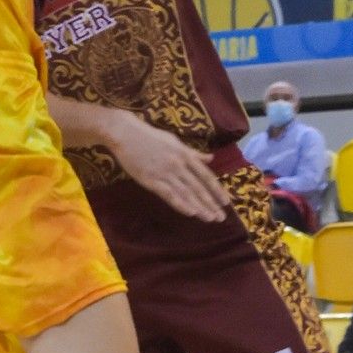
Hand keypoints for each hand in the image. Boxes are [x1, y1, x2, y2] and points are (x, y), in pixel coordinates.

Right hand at [102, 112, 228, 222]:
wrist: (125, 133)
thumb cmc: (149, 136)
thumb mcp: (175, 141)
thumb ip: (193, 153)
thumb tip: (211, 158)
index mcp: (185, 155)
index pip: (206, 175)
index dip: (217, 190)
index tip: (226, 202)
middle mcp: (178, 165)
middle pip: (198, 187)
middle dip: (211, 203)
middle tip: (221, 217)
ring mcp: (165, 173)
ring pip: (186, 193)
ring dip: (199, 207)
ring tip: (210, 218)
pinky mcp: (151, 180)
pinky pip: (168, 194)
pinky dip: (181, 204)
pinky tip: (191, 213)